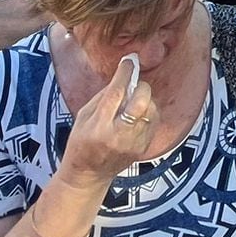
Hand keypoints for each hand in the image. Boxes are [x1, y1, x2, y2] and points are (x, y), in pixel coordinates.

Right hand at [61, 54, 154, 187]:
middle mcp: (118, 135)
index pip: (116, 93)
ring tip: (134, 102)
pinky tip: (139, 113)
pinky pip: (154, 121)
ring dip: (146, 100)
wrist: (88, 175)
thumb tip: (123, 76)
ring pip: (151, 110)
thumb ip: (103, 97)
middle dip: (140, 86)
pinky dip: (149, 112)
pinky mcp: (143, 148)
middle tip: (134, 85)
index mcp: (99, 127)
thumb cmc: (81, 143)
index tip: (129, 61)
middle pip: (141, 101)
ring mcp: (134, 144)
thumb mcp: (83, 117)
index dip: (125, 74)